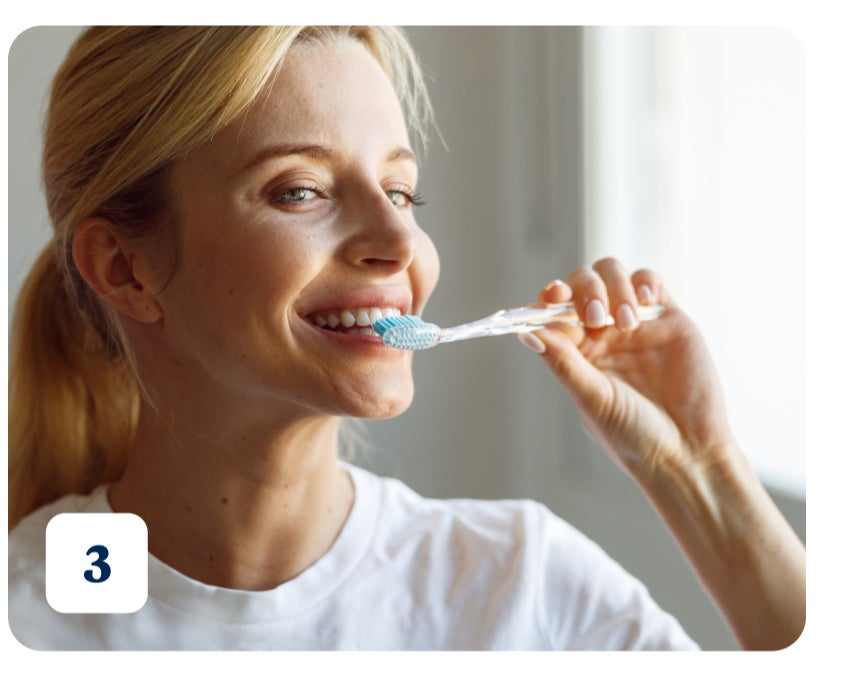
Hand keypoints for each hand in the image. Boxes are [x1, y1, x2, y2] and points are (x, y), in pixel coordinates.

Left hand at [522, 257, 735, 476]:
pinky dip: (643, 282)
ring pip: (613, 275)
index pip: (554, 311)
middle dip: (585, 290)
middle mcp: (603, 334)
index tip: (552, 296)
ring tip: (626, 322)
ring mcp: (635, 324)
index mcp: (577, 352)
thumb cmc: (634, 436)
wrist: (687, 451)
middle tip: (597, 318)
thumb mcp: (593, 399)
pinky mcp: (669, 319)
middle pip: (582, 284)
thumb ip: (563, 362)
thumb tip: (525, 332)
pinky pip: (651, 282)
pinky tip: (644, 303)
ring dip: (613, 287)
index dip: (549, 297)